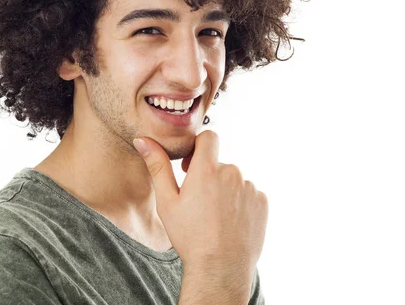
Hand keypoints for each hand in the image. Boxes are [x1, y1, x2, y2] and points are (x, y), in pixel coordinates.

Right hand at [133, 130, 267, 274]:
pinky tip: (230, 223)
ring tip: (216, 217)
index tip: (190, 167)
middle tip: (199, 204)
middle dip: (210, 177)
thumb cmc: (190, 236)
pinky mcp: (261, 202)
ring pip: (234, 180)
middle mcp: (232, 173)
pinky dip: (240, 203)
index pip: (209, 137)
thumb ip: (157, 166)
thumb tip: (143, 140)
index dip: (199, 147)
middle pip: (219, 164)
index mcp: (206, 169)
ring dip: (225, 191)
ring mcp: (249, 187)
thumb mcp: (167, 202)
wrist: (220, 268)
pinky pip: (249, 194)